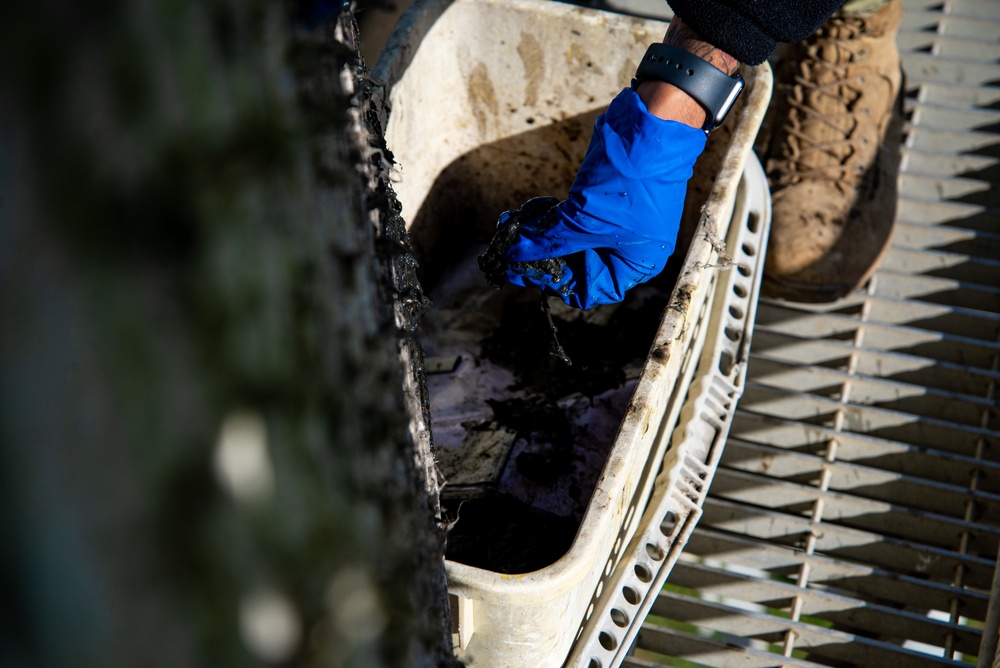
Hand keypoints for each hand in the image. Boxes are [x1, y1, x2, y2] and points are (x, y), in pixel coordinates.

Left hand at [478, 87, 706, 309]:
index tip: (524, 270)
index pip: (589, 290)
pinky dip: (550, 218)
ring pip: (570, 241)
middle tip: (510, 249)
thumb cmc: (627, 181)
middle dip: (541, 255)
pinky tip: (529, 211)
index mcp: (635, 265)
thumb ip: (547, 242)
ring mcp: (616, 226)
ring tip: (512, 224)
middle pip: (576, 266)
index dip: (555, 282)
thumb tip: (514, 256)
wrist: (648, 129)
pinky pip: (572, 221)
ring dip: (540, 234)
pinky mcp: (603, 204)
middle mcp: (627, 251)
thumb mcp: (581, 219)